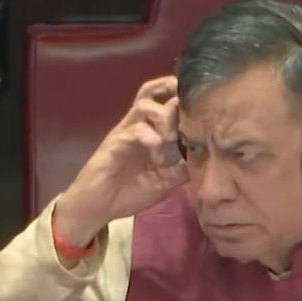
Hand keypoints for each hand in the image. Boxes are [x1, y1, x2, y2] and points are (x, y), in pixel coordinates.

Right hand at [55, 76, 187, 245]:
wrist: (96, 208)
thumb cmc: (128, 193)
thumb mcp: (163, 182)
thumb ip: (181, 169)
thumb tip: (206, 158)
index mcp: (149, 131)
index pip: (163, 100)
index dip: (181, 96)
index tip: (201, 105)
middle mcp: (136, 126)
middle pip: (152, 92)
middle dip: (173, 97)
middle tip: (187, 117)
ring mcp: (124, 133)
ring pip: (144, 106)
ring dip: (163, 118)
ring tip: (171, 139)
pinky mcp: (114, 144)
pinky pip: (134, 130)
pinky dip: (150, 137)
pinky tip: (158, 154)